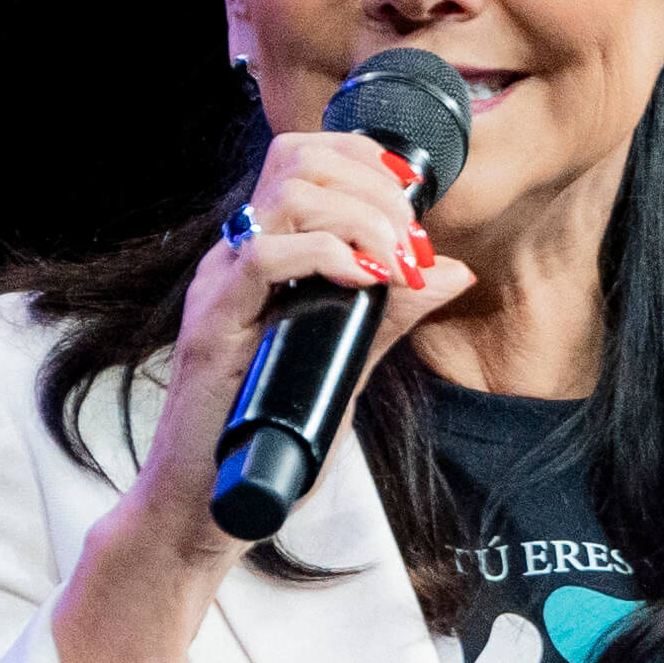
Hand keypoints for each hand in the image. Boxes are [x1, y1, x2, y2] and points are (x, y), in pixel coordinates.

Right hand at [122, 125, 471, 557]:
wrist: (210, 502)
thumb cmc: (267, 435)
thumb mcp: (347, 362)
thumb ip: (391, 314)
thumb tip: (453, 272)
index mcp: (262, 253)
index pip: (305, 160)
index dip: (365, 160)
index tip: (412, 203)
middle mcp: (236, 256)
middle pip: (298, 160)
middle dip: (373, 188)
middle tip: (409, 244)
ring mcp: (220, 286)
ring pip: (286, 195)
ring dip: (359, 218)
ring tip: (392, 265)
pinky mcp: (211, 324)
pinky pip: (262, 257)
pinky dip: (322, 254)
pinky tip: (359, 278)